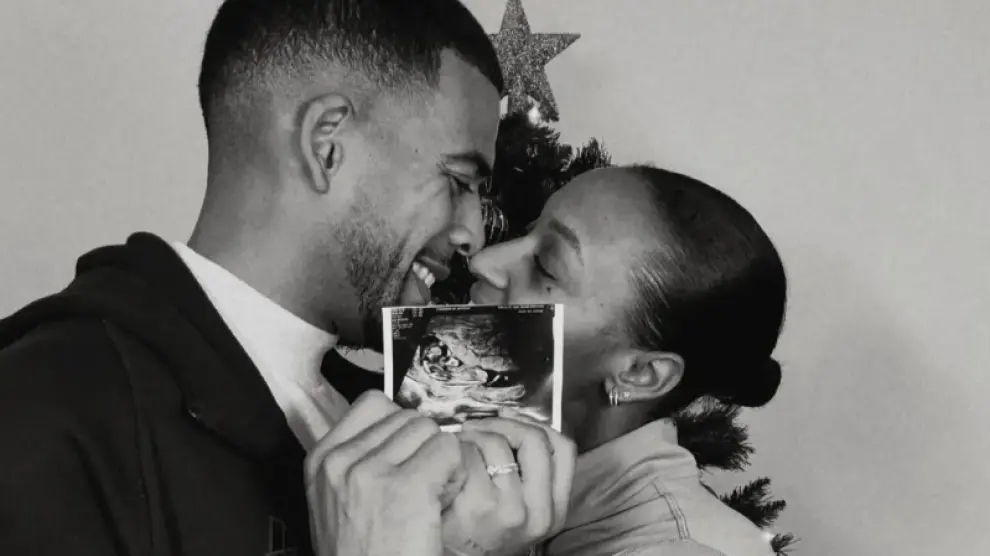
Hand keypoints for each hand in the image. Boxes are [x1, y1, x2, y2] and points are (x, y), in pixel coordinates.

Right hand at [305, 391, 466, 555]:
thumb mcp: (340, 504)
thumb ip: (359, 463)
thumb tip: (401, 428)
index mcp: (321, 461)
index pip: (373, 404)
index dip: (400, 428)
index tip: (406, 459)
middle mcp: (341, 461)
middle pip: (408, 417)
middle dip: (425, 447)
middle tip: (424, 487)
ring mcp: (371, 472)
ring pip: (432, 431)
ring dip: (443, 461)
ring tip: (433, 498)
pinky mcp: (407, 487)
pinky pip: (449, 451)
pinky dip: (456, 475)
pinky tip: (443, 504)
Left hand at [442, 414, 576, 555]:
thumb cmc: (480, 528)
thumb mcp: (521, 506)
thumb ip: (528, 470)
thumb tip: (508, 417)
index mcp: (554, 509)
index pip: (563, 448)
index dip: (536, 426)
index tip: (510, 422)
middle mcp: (538, 511)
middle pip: (535, 438)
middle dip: (503, 424)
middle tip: (478, 428)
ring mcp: (510, 508)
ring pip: (498, 443)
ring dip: (473, 436)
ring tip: (460, 447)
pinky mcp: (478, 504)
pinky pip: (469, 454)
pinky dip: (455, 450)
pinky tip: (449, 463)